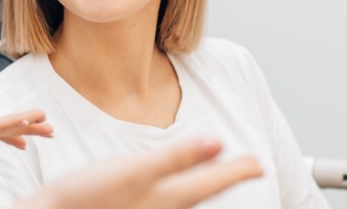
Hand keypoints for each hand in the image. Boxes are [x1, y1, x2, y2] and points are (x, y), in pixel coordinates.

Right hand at [16, 138, 263, 208]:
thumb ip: (178, 157)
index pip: (214, 182)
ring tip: (214, 176)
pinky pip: (166, 206)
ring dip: (202, 187)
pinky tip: (168, 191)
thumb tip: (218, 144)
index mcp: (171, 197)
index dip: (238, 171)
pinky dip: (177, 196)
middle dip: (223, 180)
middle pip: (202, 194)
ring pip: (185, 201)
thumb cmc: (88, 198)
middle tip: (246, 168)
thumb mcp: (135, 170)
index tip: (259, 163)